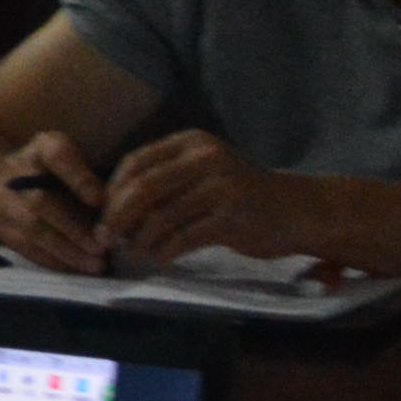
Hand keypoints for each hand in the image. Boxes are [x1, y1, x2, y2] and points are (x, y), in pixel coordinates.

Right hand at [0, 131, 118, 274]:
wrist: (2, 184)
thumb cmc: (54, 172)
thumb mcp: (72, 159)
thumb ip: (91, 177)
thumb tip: (116, 208)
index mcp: (42, 148)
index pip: (56, 155)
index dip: (77, 178)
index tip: (98, 200)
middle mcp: (17, 172)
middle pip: (40, 201)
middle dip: (74, 227)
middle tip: (102, 246)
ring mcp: (4, 202)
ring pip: (33, 229)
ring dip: (67, 250)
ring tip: (96, 264)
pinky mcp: (2, 229)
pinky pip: (27, 248)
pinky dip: (56, 261)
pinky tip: (78, 269)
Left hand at [89, 131, 313, 271]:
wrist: (297, 210)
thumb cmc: (241, 195)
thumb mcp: (203, 172)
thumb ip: (165, 179)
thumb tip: (112, 204)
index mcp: (192, 143)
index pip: (136, 163)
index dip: (113, 191)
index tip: (102, 215)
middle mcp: (206, 158)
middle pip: (143, 189)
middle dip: (118, 217)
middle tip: (108, 238)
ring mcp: (221, 187)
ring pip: (161, 216)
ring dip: (140, 239)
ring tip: (136, 251)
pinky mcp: (232, 218)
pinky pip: (184, 238)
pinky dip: (165, 251)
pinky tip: (161, 257)